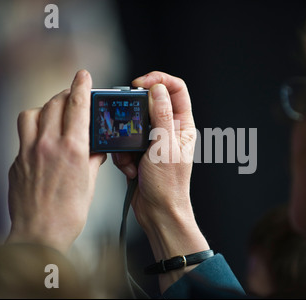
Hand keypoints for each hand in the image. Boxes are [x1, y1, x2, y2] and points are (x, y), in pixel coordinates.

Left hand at [7, 70, 105, 253]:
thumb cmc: (68, 213)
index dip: (81, 85)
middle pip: (55, 103)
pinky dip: (34, 128)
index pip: (77, 106)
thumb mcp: (90, 184)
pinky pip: (23, 133)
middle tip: (73, 97)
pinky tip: (42, 140)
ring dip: (46, 108)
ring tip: (54, 116)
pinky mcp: (17, 160)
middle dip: (66, 95)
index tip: (83, 74)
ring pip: (33, 113)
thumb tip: (95, 149)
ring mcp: (29, 151)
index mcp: (73, 149)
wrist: (40, 233)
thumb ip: (92, 160)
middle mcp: (48, 144)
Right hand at [112, 71, 209, 292]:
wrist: (158, 213)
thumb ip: (160, 116)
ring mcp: (153, 142)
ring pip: (133, 124)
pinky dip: (123, 155)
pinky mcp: (139, 153)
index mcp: (182, 125)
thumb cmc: (168, 185)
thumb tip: (157, 89)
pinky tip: (130, 169)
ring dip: (127, 141)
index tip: (140, 84)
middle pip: (149, 104)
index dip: (159, 81)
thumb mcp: (164, 146)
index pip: (176, 89)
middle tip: (127, 123)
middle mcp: (169, 130)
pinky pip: (125, 143)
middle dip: (135, 115)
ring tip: (132, 159)